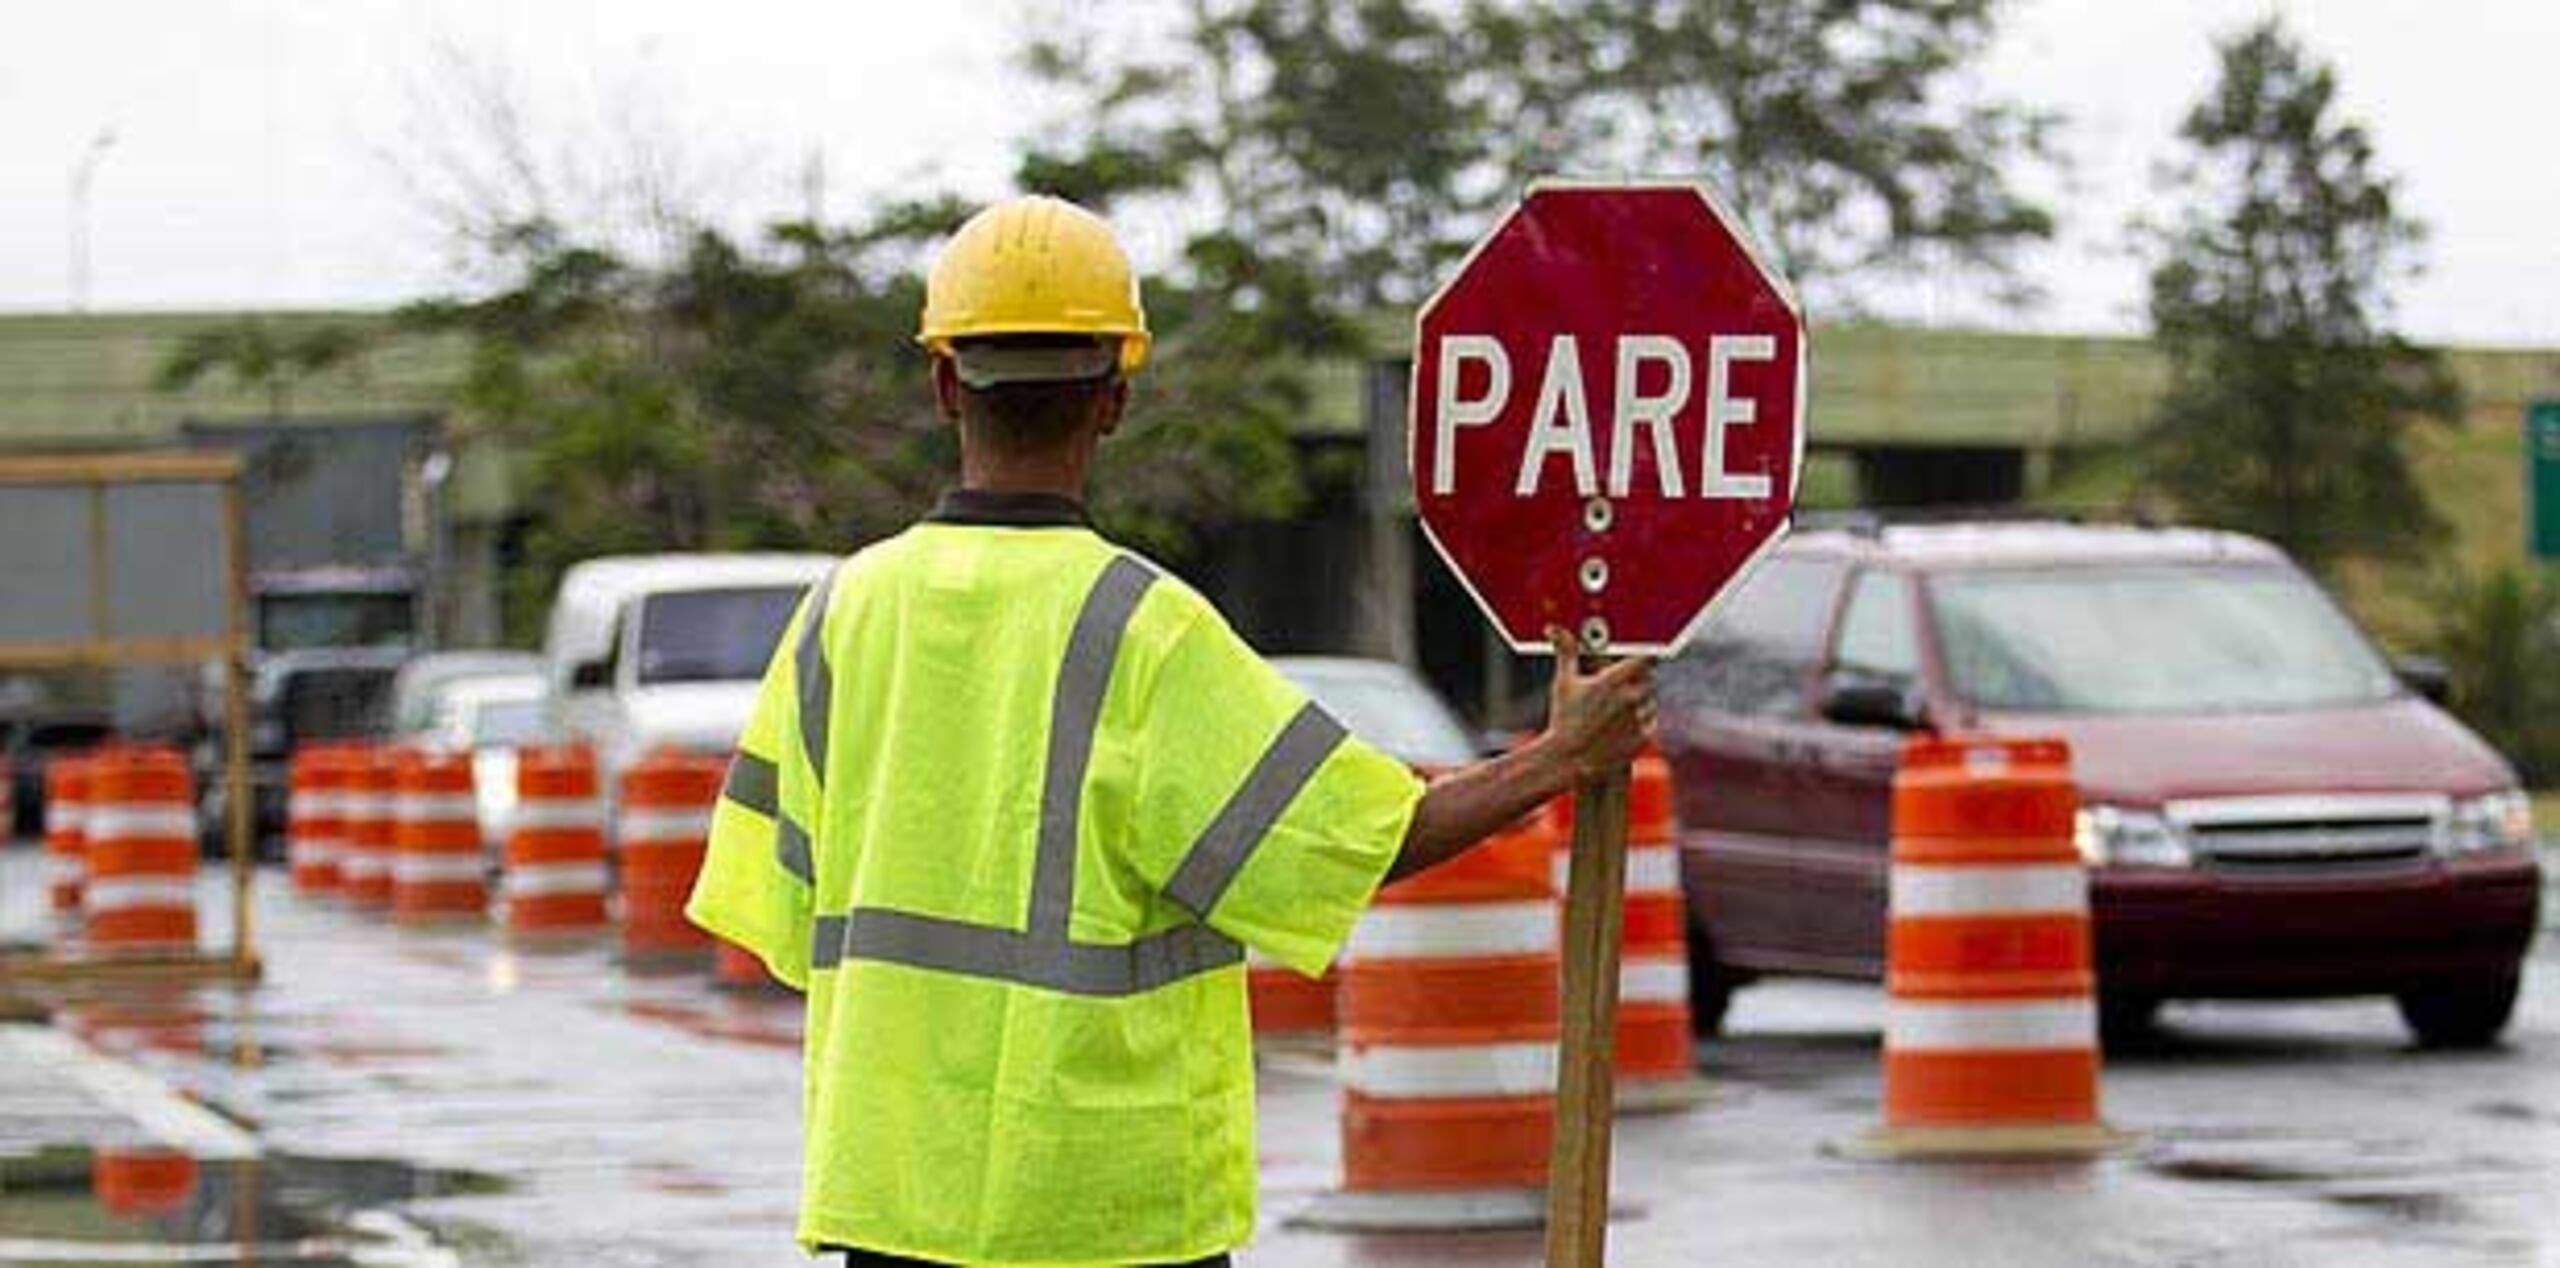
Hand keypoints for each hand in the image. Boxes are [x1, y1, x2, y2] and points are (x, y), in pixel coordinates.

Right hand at [1542, 624, 1655, 781]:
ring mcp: (1638, 719)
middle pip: (1649, 678)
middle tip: (1622, 685)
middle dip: (1639, 679)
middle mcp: (1630, 698)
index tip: (1643, 656)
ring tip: (1618, 709)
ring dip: (1641, 700)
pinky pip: (1650, 721)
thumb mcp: (1564, 683)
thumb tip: (1555, 629)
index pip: (1645, 658)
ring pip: (1650, 700)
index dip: (1645, 656)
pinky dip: (1641, 721)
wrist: (1568, 760)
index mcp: (1612, 681)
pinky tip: (1622, 725)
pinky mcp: (1643, 737)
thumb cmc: (1563, 720)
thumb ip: (1566, 652)